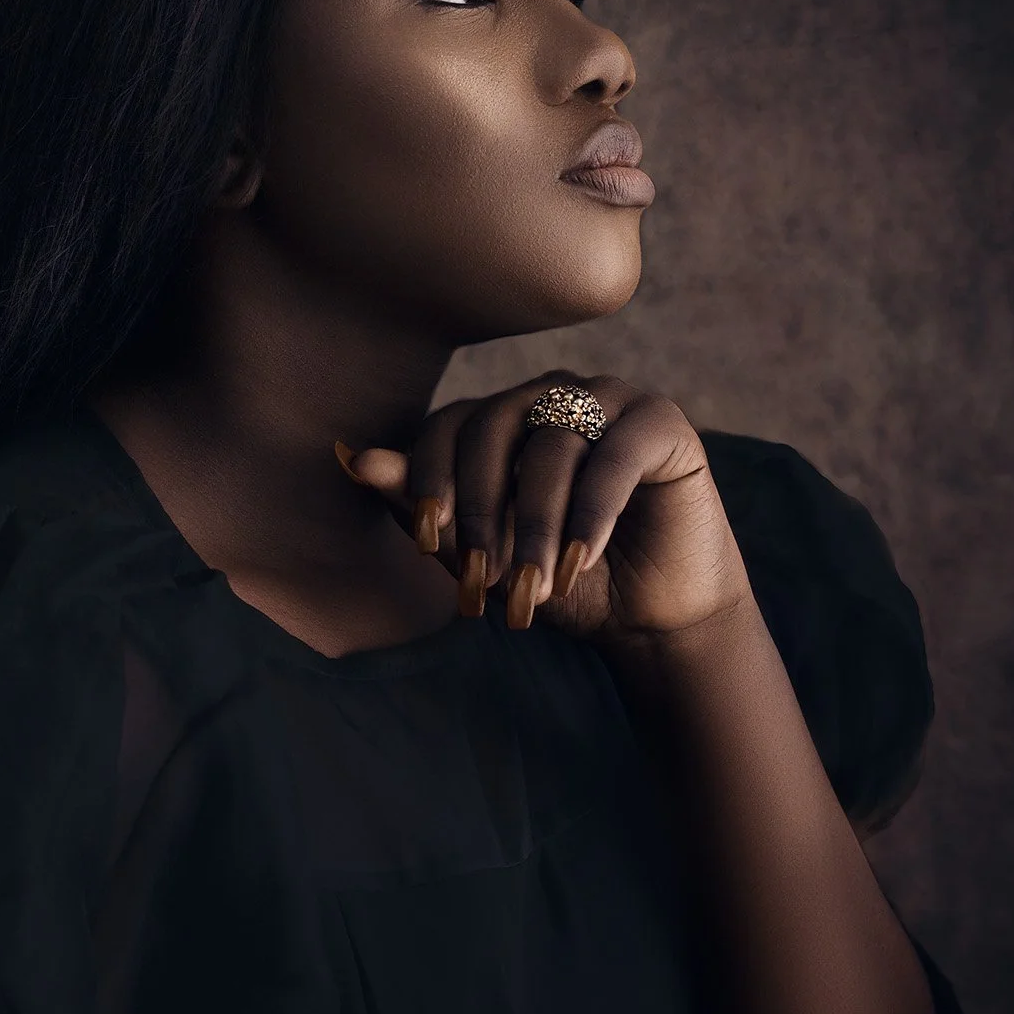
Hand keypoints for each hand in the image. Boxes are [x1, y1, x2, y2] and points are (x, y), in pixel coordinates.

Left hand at [335, 370, 754, 649]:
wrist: (651, 618)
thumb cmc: (561, 582)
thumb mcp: (482, 552)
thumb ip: (423, 506)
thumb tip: (351, 457)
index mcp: (505, 415)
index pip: (450, 425)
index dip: (432, 481)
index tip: (429, 544)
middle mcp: (553, 394)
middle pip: (495, 425)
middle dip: (481, 509)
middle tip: (482, 579)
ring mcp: (611, 399)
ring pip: (553, 443)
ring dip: (538, 524)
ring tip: (537, 588)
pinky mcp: (662, 424)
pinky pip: (615, 456)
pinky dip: (592, 513)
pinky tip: (579, 562)